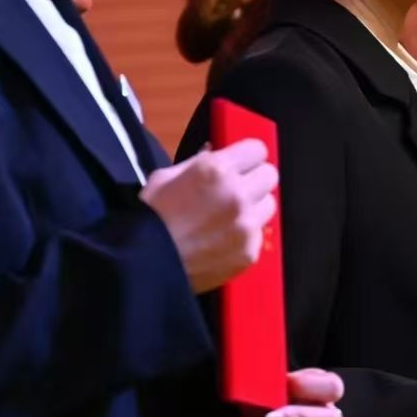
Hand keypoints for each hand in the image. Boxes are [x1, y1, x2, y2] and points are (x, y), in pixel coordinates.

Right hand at [141, 140, 278, 293]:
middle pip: (270, 175)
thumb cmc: (150, 218)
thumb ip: (198, 163)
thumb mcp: (165, 177)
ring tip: (230, 216)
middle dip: (254, 179)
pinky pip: (258, 235)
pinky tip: (223, 240)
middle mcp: (238, 195)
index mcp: (216, 170)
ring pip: (269, 205)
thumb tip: (216, 153)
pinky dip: (245, 235)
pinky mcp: (250, 252)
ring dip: (254, 207)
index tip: (240, 164)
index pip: (257, 150)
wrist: (146, 267)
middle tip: (237, 189)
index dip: (247, 156)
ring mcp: (247, 226)